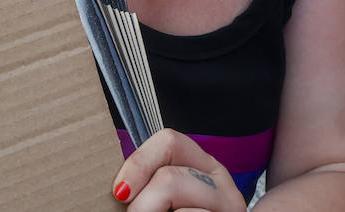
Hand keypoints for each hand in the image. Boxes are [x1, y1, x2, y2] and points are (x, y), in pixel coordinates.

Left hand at [112, 129, 246, 211]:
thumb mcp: (162, 202)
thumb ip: (147, 188)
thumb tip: (115, 189)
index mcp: (205, 169)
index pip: (170, 141)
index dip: (138, 163)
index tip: (120, 192)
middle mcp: (223, 187)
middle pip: (169, 177)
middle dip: (142, 205)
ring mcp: (229, 210)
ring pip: (176, 200)